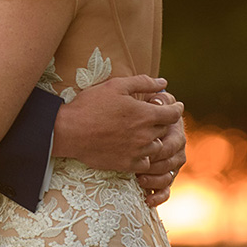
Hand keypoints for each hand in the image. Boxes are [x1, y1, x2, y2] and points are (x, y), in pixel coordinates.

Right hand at [53, 75, 182, 173]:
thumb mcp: (116, 86)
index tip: (176, 106)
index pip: (173, 114)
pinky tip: (134, 148)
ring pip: (157, 147)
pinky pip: (146, 163)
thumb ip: (143, 82)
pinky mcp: (127, 165)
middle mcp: (146, 135)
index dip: (176, 109)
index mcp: (145, 114)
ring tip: (141, 133)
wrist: (69, 131)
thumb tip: (163, 82)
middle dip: (161, 122)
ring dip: (153, 139)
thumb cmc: (91, 105)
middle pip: (165, 130)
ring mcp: (138, 152)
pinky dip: (143, 156)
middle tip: (151, 116)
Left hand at [134, 91, 187, 206]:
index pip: (171, 144)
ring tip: (139, 180)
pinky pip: (165, 191)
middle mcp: (177, 149)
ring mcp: (171, 164)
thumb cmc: (137, 106)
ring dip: (155, 181)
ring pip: (168, 178)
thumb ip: (154, 97)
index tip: (143, 149)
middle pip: (170, 163)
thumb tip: (158, 99)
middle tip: (138, 168)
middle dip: (155, 167)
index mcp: (175, 131)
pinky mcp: (163, 177)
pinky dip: (158, 197)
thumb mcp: (145, 97)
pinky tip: (146, 200)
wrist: (130, 117)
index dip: (158, 149)